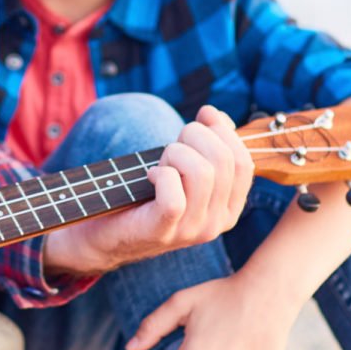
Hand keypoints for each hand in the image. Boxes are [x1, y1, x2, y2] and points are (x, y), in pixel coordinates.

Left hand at [43, 105, 253, 275]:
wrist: (107, 235)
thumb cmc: (146, 195)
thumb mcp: (183, 169)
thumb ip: (205, 145)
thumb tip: (213, 114)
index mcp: (228, 208)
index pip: (243, 162)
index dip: (224, 131)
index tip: (203, 117)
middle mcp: (217, 224)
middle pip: (223, 161)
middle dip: (195, 136)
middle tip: (171, 145)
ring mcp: (192, 231)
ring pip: (202, 173)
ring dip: (175, 154)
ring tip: (160, 163)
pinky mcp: (164, 231)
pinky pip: (174, 196)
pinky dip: (161, 174)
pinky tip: (150, 175)